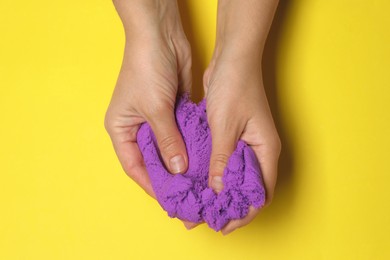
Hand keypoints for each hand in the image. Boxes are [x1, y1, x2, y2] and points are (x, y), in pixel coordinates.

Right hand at [104, 0, 196, 228]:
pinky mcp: (173, 111)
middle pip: (153, 159)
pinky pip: (181, 134)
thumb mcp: (155, 108)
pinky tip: (204, 158)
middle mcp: (137, 127)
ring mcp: (156, 119)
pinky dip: (190, 145)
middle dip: (169, 176)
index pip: (134, 165)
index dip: (151, 184)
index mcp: (121, 128)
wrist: (160, 36)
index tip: (170, 198)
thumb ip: (167, 140)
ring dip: (182, 162)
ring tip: (199, 181)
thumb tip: (178, 168)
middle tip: (187, 194)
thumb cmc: (146, 69)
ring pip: (169, 148)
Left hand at [206, 0, 279, 234]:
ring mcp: (247, 143)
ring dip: (219, 190)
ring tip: (198, 202)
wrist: (233, 58)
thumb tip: (218, 189)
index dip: (243, 213)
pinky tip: (197, 179)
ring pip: (235, 176)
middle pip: (247, 188)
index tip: (222, 224)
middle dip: (228, 205)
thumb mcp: (225, 126)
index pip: (260, 193)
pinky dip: (214, 173)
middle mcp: (259, 150)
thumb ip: (222, 159)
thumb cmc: (236, 87)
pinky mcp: (233, 135)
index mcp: (266, 150)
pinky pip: (226, 161)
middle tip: (204, 216)